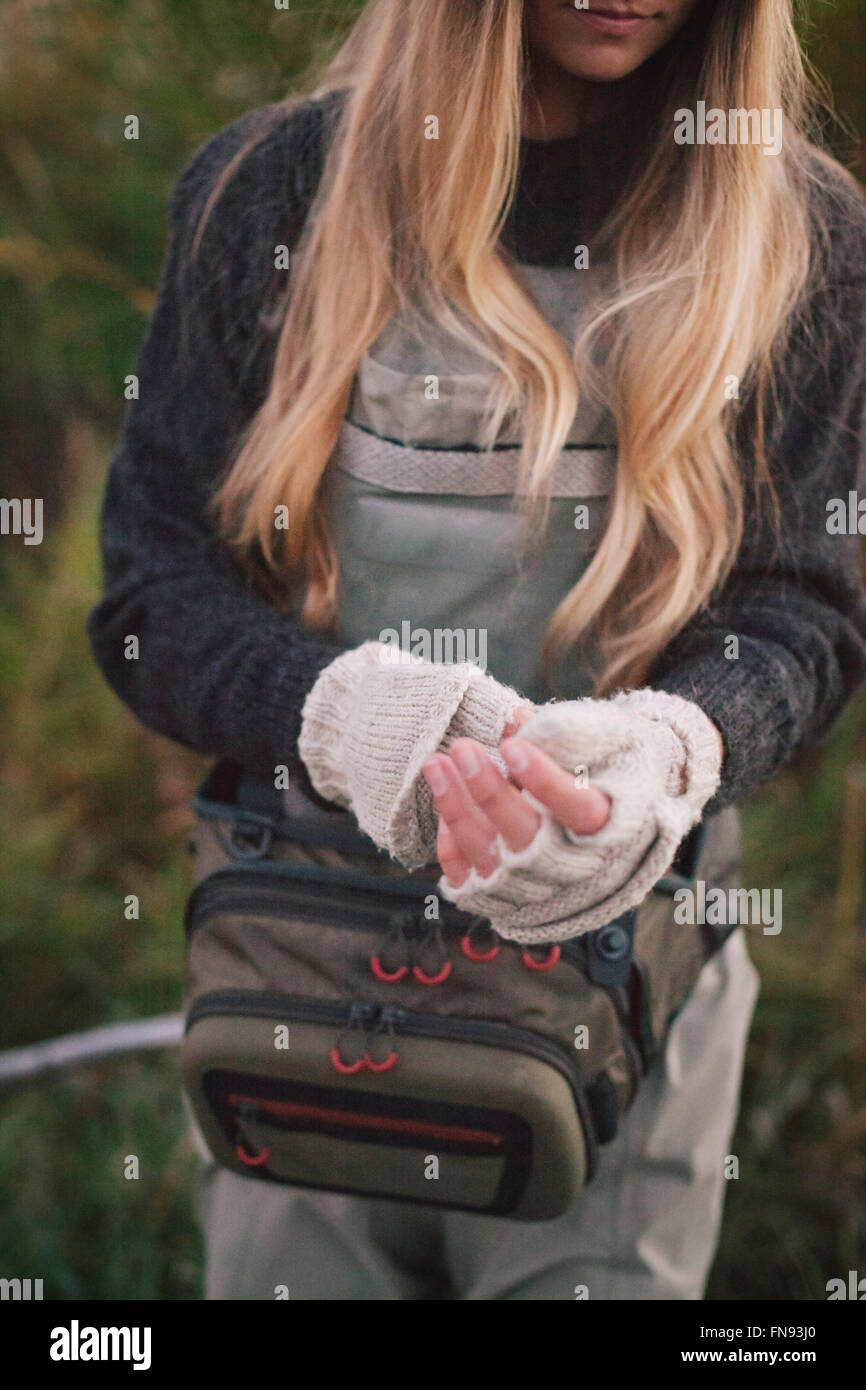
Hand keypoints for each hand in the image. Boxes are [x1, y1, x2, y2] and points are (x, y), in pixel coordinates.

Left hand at [423, 729, 611, 888]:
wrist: (600, 838)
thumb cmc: (601, 782)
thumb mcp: (605, 752)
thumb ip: (569, 736)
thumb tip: (516, 720)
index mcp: (606, 829)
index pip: (578, 808)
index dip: (545, 781)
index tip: (512, 747)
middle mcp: (570, 866)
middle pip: (525, 833)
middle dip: (489, 791)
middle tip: (462, 748)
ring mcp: (531, 886)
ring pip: (487, 851)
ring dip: (456, 806)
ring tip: (436, 763)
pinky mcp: (498, 896)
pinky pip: (466, 875)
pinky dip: (449, 842)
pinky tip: (444, 800)